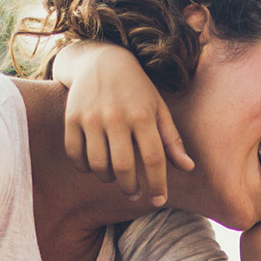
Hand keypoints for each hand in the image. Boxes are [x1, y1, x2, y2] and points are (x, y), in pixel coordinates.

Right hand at [56, 41, 194, 205]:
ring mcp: (91, 118)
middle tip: (135, 193)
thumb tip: (188, 168)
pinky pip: (75, 155)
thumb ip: (172, 140)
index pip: (154, 159)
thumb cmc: (137, 90)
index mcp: (142, 115)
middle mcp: (116, 117)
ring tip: (116, 177)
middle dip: (131, 188)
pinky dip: (84, 167)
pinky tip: (94, 166)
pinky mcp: (71, 118)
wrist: (101, 60)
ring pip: (98, 165)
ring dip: (108, 179)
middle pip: (124, 167)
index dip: (158, 184)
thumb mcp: (158, 109)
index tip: (159, 200)